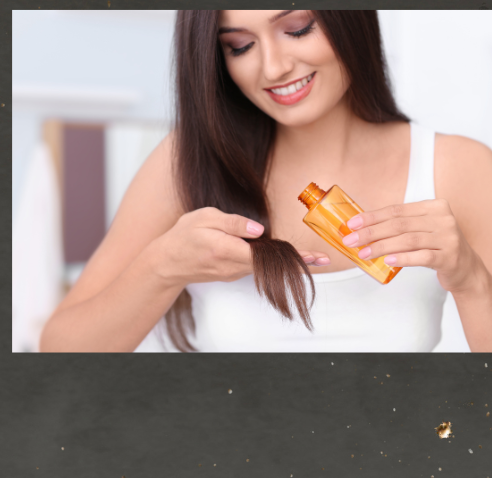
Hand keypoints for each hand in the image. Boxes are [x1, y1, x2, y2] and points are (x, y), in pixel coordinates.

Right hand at [149, 207, 328, 287]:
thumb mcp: (205, 218)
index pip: (266, 255)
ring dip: (284, 262)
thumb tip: (259, 230)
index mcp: (227, 249)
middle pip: (270, 264)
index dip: (290, 257)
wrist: (167, 263)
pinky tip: (280, 254)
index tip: (314, 259)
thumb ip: (233, 223)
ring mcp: (233, 273)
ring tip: (310, 258)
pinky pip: (254, 266)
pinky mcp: (232, 274)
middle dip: (297, 261)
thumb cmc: (183, 236)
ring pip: (263, 266)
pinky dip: (268, 261)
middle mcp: (233, 266)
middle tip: (323, 259)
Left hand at [341, 199, 486, 294]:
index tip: (352, 224)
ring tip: (364, 253)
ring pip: (408, 240)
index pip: (397, 210)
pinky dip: (403, 258)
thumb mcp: (424, 229)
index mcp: (435, 206)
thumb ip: (402, 225)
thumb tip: (364, 227)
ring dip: (382, 247)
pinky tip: (388, 261)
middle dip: (371, 232)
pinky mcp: (450, 257)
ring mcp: (449, 238)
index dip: (372, 217)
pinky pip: (422, 256)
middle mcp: (443, 219)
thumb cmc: (438, 247)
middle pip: (400, 224)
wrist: (466, 269)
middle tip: (351, 241)